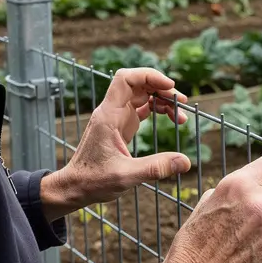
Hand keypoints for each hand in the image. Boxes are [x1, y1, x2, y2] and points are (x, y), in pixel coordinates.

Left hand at [40, 68, 192, 221]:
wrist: (75, 186)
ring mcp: (116, 117)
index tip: (170, 86)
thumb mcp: (126, 176)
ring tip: (180, 115)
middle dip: (161, 88)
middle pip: (138, 84)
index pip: (125, 79)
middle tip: (182, 103)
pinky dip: (157, 108)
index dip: (149, 76)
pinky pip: (141, 107)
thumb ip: (155, 168)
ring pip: (141, 94)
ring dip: (162, 99)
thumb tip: (185, 162)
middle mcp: (111, 111)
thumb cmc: (93, 180)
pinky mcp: (121, 125)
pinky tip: (170, 118)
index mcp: (109, 116)